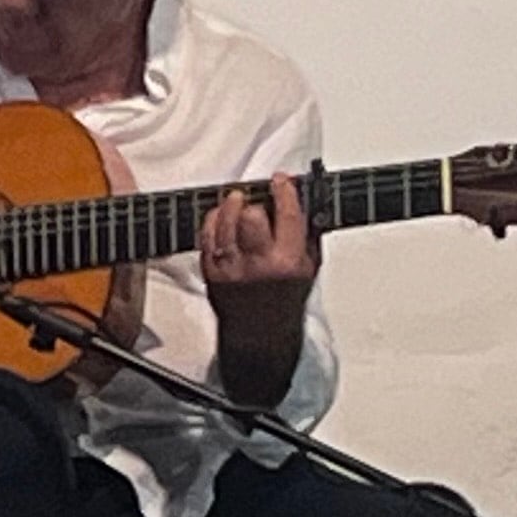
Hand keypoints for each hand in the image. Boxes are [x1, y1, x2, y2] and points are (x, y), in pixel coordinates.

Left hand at [200, 174, 316, 311]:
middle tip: (256, 199)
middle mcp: (258, 264)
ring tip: (237, 201)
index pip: (286, 214)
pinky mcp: (211, 271)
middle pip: (251, 216)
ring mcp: (231, 268)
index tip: (281, 181)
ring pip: (224, 223)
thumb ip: (306, 233)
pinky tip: (221, 218)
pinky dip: (213, 222)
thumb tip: (304, 201)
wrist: (260, 335)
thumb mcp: (309, 268)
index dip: (283, 190)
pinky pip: (206, 236)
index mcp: (288, 262)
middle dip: (254, 201)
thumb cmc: (285, 300)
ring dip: (231, 205)